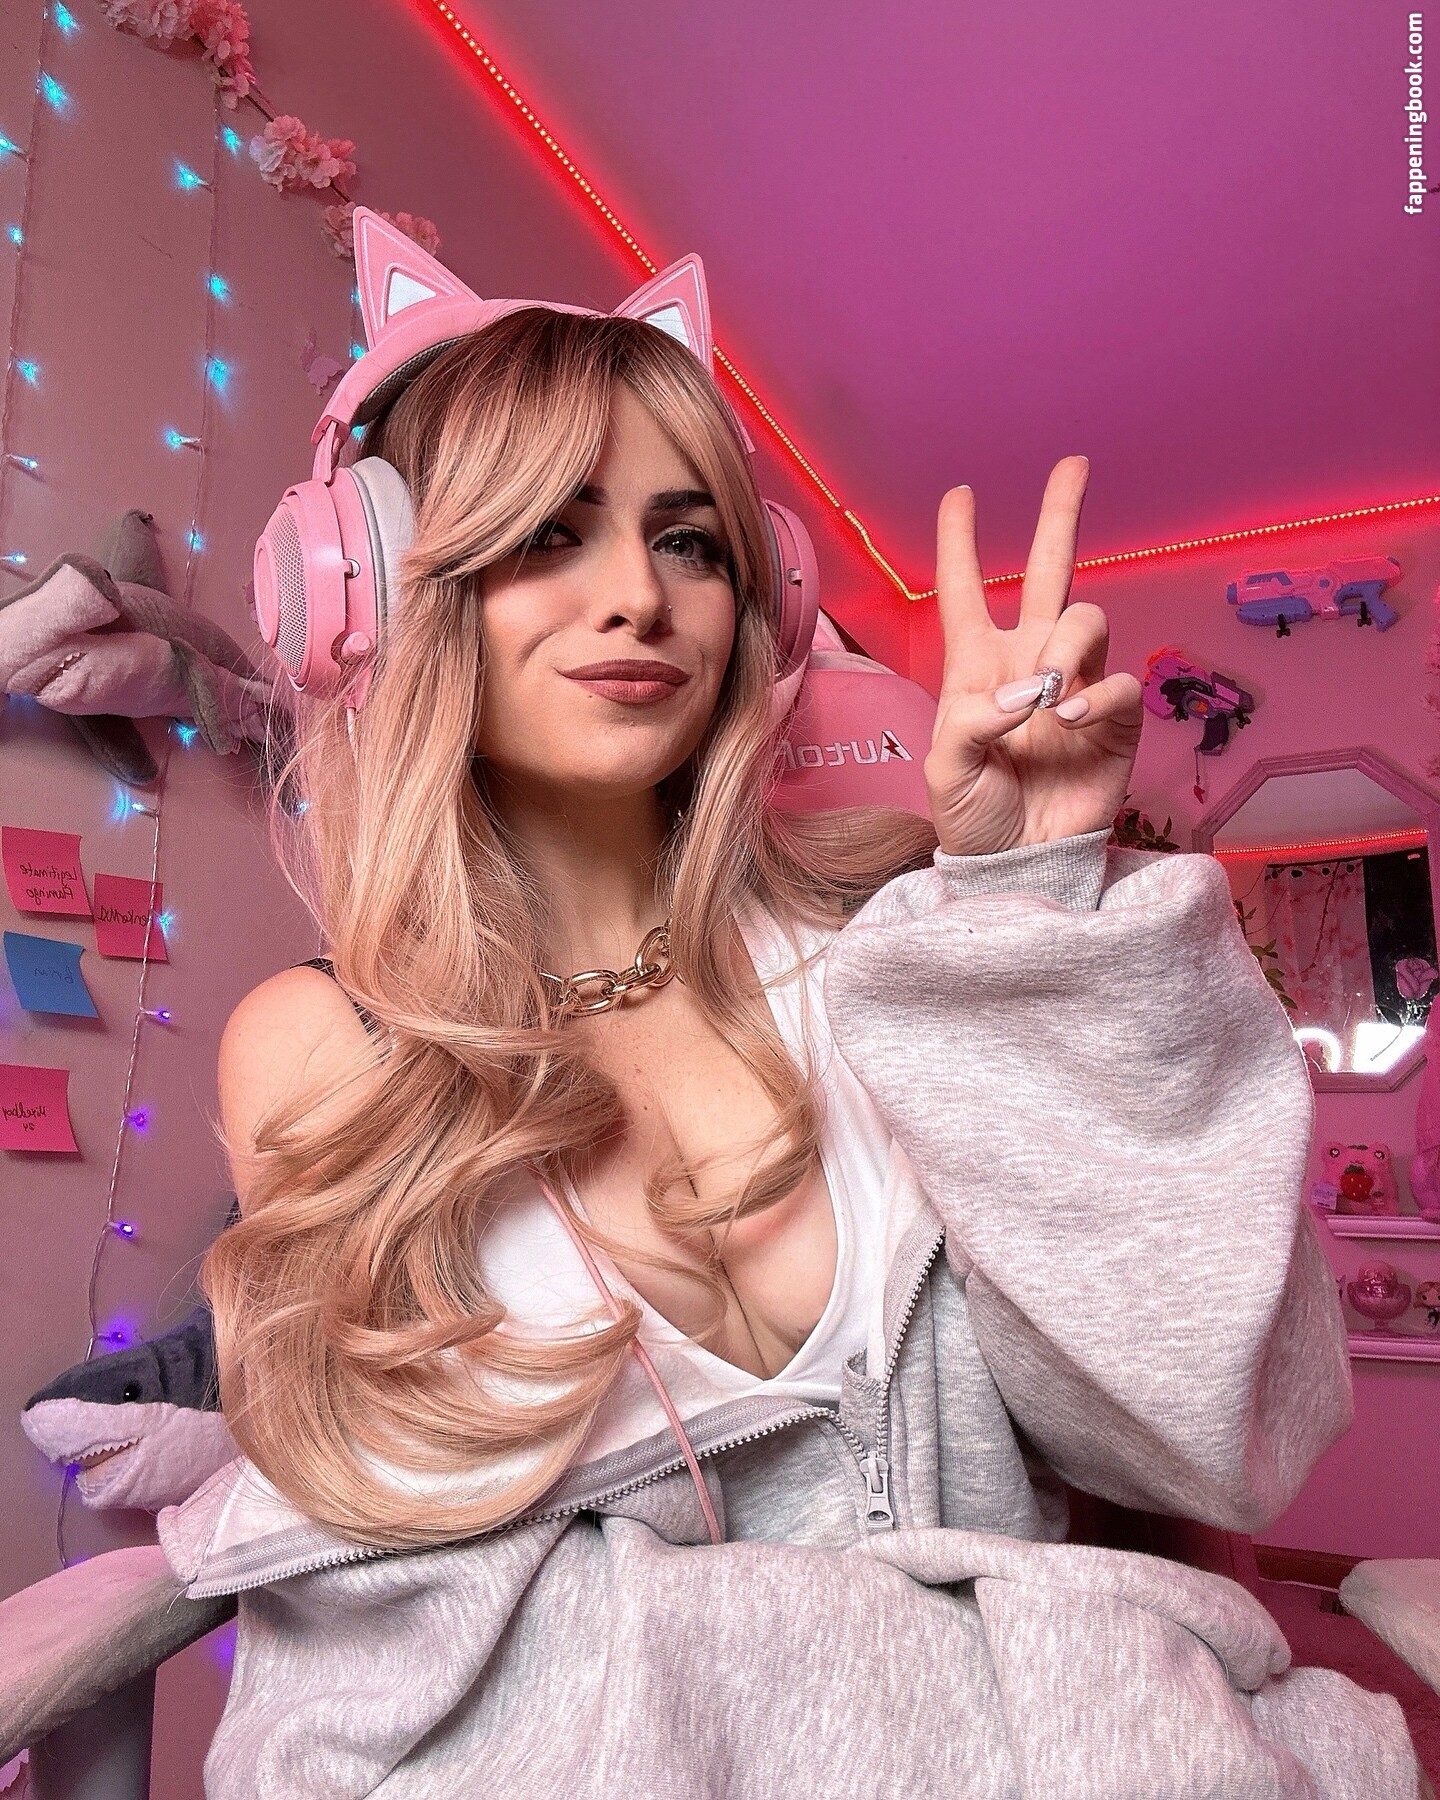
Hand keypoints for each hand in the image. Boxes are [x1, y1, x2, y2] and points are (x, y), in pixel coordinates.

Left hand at [923, 457, 1142, 856]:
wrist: (1017, 866)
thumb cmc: (973, 818)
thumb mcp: (944, 769)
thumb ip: (972, 720)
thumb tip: (1028, 688)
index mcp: (975, 667)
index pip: (966, 591)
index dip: (959, 543)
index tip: (960, 494)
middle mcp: (1028, 663)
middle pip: (1049, 572)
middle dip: (1060, 516)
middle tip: (1073, 463)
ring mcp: (1075, 686)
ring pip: (1087, 620)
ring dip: (1068, 644)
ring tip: (1048, 694)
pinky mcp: (1114, 719)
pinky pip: (1118, 682)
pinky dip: (1097, 693)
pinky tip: (1069, 719)